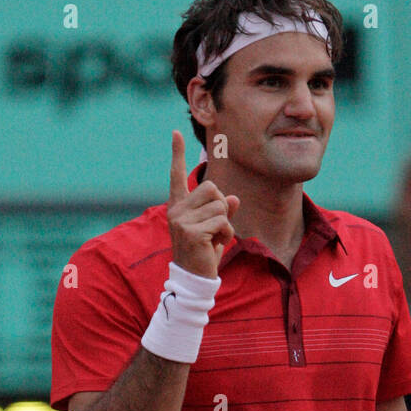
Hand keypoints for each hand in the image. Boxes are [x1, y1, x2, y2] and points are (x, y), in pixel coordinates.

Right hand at [167, 130, 239, 278]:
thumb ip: (224, 212)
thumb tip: (235, 199)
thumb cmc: (204, 253)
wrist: (195, 278)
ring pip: (220, 205)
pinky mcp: (191, 231)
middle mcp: (176, 210)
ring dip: (226, 223)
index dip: (177, 153)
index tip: (175, 132)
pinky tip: (216, 245)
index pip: (177, 175)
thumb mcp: (215, 229)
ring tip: (216, 238)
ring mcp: (181, 220)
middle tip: (217, 227)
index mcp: (179, 206)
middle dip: (222, 206)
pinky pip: (222, 220)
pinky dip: (226, 233)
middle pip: (212, 187)